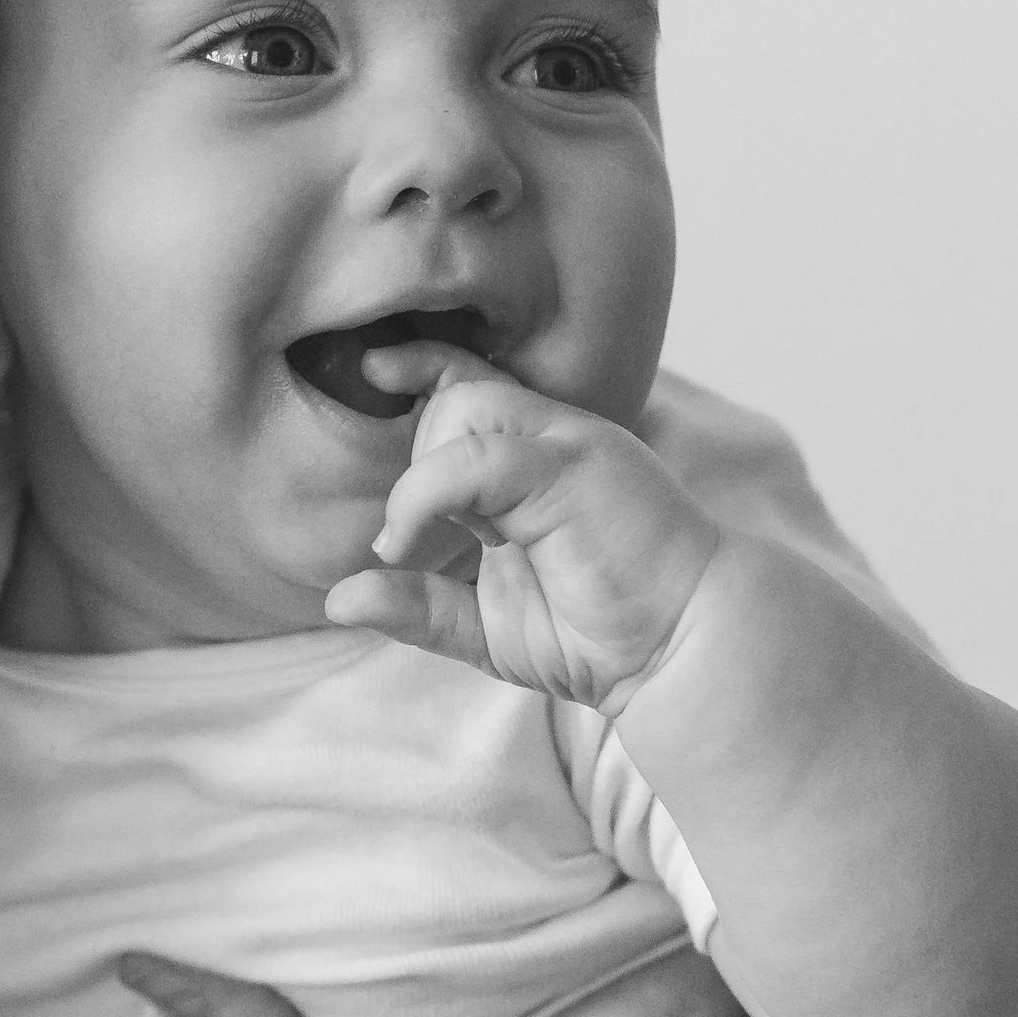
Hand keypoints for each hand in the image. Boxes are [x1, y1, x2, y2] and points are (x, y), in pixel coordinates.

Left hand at [320, 350, 720, 711]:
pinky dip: (425, 496)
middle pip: (452, 398)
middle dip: (414, 466)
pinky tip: (412, 546)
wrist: (679, 650)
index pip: (472, 380)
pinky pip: (474, 456)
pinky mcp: (573, 467)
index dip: (420, 366)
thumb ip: (419, 606)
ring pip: (460, 410)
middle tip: (419, 542)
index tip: (374, 369)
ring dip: (417, 481)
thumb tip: (338, 598)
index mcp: (540, 457)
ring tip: (414, 546)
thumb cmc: (599, 634)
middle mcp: (556, 436)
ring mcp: (570, 443)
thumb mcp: (485, 625)